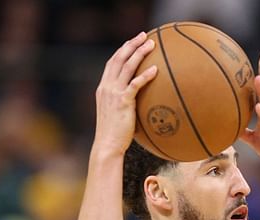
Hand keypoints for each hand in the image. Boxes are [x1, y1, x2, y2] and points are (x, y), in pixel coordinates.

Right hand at [92, 32, 157, 154]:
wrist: (107, 145)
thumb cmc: (115, 134)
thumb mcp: (116, 114)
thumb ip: (124, 104)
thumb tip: (140, 103)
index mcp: (103, 88)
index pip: (111, 63)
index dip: (122, 50)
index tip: (133, 42)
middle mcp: (106, 87)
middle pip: (118, 58)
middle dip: (131, 44)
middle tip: (144, 35)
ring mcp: (113, 93)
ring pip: (126, 66)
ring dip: (139, 53)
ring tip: (152, 44)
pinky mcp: (123, 102)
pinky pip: (135, 84)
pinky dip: (145, 75)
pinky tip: (156, 70)